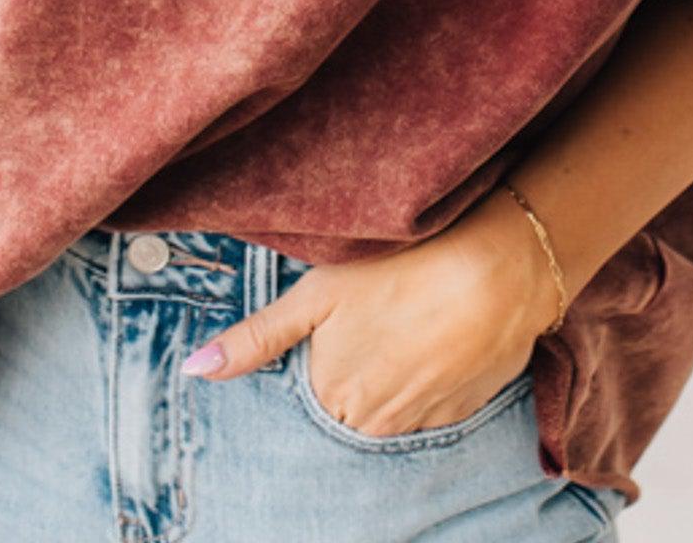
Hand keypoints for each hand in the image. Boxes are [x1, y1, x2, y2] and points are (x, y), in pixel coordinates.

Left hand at [180, 188, 557, 438]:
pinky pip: (428, 410)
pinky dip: (425, 381)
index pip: (307, 400)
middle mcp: (372, 424)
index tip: (334, 333)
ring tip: (403, 325)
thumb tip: (194, 370)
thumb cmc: (401, 270)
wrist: (498, 272)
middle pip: (346, 409)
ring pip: (387, 410)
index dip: (316, 363)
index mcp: (331, 396)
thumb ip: (256, 337)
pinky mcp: (460, 414)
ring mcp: (420, 423)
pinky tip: (433, 339)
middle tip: (372, 325)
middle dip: (351, 375)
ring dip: (388, 379)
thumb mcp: (317, 293)